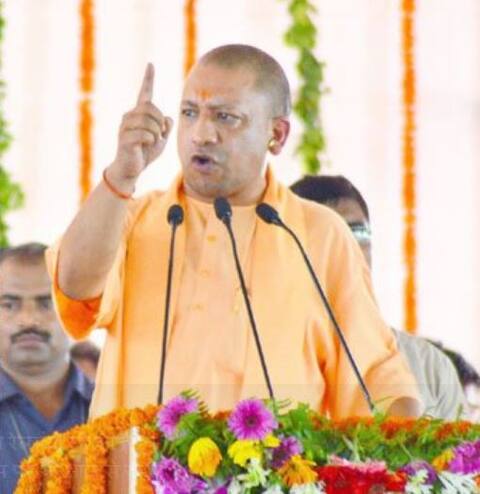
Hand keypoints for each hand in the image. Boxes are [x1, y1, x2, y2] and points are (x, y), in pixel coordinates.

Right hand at [108, 63, 173, 191]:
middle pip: (151, 107)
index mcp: (139, 114)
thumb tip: (168, 118)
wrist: (131, 169)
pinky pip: (145, 134)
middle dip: (160, 122)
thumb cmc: (145, 153)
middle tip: (159, 135)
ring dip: (156, 133)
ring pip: (148, 121)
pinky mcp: (124, 137)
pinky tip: (146, 145)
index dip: (148, 79)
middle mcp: (129, 116)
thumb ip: (166, 128)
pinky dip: (151, 140)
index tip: (151, 65)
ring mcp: (125, 126)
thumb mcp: (161, 140)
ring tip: (152, 141)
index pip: (144, 93)